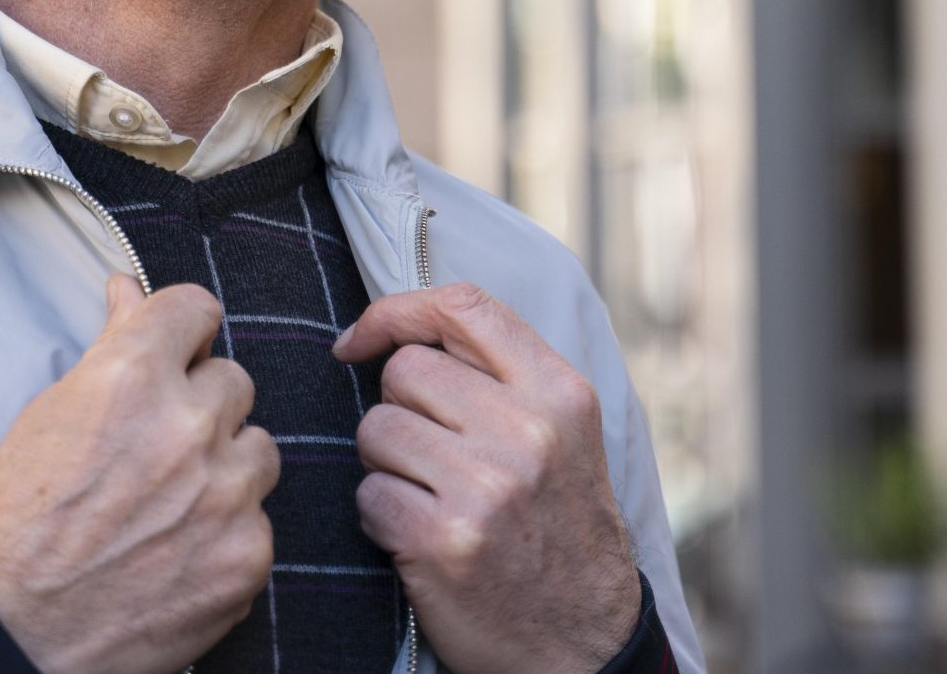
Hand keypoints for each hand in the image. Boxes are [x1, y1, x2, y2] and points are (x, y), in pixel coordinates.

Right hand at [0, 278, 277, 673]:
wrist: (7, 629)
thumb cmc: (16, 519)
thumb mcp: (51, 414)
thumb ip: (110, 345)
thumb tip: (128, 287)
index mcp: (132, 378)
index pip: (197, 309)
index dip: (183, 332)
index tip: (176, 352)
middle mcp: (187, 426)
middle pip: (234, 381)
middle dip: (201, 409)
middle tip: (157, 451)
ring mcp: (225, 494)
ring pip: (259, 449)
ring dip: (225, 469)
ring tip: (170, 506)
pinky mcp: (247, 556)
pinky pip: (260, 522)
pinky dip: (227, 537)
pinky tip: (178, 555)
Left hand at [335, 283, 641, 673]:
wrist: (584, 642)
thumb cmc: (560, 528)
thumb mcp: (565, 436)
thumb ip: (504, 376)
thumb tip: (400, 330)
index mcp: (561, 393)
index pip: (464, 306)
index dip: (396, 311)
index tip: (362, 340)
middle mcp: (529, 431)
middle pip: (405, 371)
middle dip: (399, 409)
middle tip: (433, 456)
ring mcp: (487, 486)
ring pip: (376, 429)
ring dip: (385, 465)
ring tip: (429, 497)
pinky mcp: (444, 540)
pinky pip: (368, 495)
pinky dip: (380, 517)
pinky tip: (419, 538)